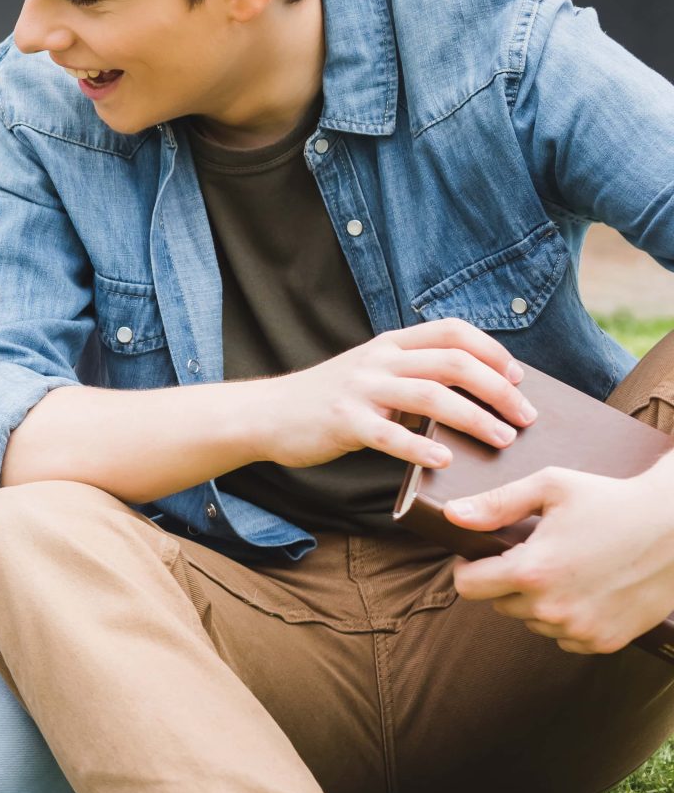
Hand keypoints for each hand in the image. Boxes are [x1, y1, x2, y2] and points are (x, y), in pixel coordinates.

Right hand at [257, 320, 533, 470]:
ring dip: (475, 418)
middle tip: (524, 417)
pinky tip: (445, 461)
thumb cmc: (328, 401)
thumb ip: (412, 376)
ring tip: (501, 439)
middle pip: (454, 363)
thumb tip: (471, 399)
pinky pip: (390, 435)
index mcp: (390, 344)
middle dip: (499, 390)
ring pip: (432, 396)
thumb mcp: (371, 374)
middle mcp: (379, 360)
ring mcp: (361, 389)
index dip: (493, 351)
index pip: (453, 331)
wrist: (267, 414)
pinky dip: (421, 448)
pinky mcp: (344, 421)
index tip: (518, 378)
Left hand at [448, 461, 673, 653]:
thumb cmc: (614, 502)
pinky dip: (568, 618)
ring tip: (567, 570)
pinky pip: (565, 638)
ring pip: (533, 622)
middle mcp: (553, 608)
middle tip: (535, 556)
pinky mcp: (605, 641)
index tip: (481, 557)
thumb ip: (496, 503)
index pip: (468, 587)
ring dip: (538, 602)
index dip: (469, 568)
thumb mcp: (551, 487)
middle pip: (500, 604)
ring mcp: (580, 629)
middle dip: (508, 581)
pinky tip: (587, 590)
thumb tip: (453, 515)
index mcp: (532, 571)